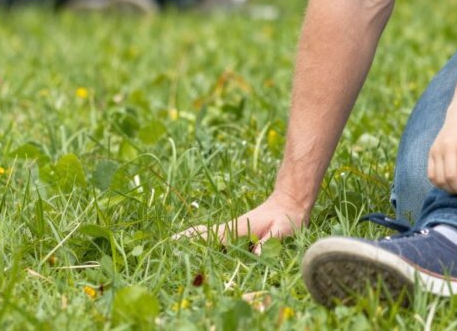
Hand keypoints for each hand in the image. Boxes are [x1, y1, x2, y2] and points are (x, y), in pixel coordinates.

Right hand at [177, 191, 309, 252]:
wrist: (292, 203)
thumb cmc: (288, 218)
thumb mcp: (283, 229)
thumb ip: (272, 240)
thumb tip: (258, 253)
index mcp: (237, 230)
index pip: (209, 234)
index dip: (192, 238)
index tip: (172, 240)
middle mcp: (231, 231)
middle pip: (203, 236)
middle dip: (185, 242)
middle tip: (164, 248)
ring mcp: (235, 232)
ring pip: (210, 239)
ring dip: (194, 244)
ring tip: (174, 252)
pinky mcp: (240, 236)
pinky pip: (219, 242)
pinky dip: (206, 244)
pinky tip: (201, 253)